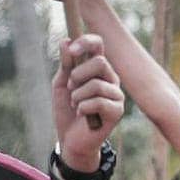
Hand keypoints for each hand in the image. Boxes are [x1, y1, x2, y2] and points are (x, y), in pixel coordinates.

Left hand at [52, 34, 123, 169]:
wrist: (70, 138)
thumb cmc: (67, 109)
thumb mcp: (62, 84)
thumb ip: (66, 64)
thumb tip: (66, 41)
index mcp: (98, 69)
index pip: (99, 45)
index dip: (86, 43)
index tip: (72, 49)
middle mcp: (111, 79)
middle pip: (100, 62)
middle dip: (78, 74)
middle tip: (70, 87)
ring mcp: (116, 95)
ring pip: (96, 84)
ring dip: (77, 96)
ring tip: (75, 105)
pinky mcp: (117, 111)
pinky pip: (99, 102)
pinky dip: (83, 108)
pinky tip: (82, 115)